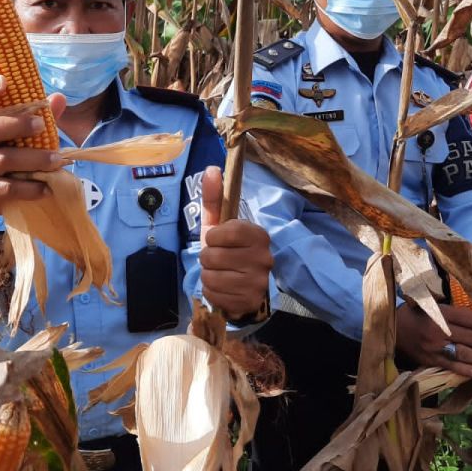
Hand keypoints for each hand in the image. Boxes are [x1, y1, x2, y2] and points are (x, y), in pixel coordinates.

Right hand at [0, 77, 66, 245]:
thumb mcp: (8, 140)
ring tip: (56, 160)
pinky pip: (6, 189)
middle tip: (40, 124)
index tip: (3, 80)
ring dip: (32, 159)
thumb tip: (59, 98)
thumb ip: (34, 118)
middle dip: (14, 125)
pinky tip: (46, 188)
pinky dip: (29, 188)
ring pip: (1, 161)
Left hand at [198, 167, 272, 320]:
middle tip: (217, 260)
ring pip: (210, 276)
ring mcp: (259, 282)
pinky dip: (211, 291)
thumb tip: (212, 169)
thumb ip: (214, 197)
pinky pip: (213, 294)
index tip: (217, 239)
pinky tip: (222, 288)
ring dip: (208, 275)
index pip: (225, 232)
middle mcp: (264, 258)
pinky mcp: (250, 302)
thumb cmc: (227, 250)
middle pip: (212, 256)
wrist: (240, 285)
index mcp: (259, 235)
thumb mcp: (218, 223)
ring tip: (219, 273)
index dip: (214, 237)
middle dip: (207, 258)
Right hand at [395, 302, 471, 377]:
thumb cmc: (411, 315)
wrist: (388, 329)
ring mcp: (433, 345)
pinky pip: (449, 365)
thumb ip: (448, 309)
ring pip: (463, 353)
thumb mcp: (427, 304)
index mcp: (439, 312)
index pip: (469, 319)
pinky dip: (464, 370)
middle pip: (470, 337)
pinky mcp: (428, 359)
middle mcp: (437, 329)